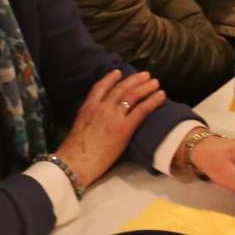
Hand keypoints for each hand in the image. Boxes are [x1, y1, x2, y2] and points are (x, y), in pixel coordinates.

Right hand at [54, 71, 165, 188]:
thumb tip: (94, 120)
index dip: (110, 78)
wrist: (76, 162)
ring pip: (133, 95)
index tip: (118, 72)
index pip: (100, 87)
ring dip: (146, 87)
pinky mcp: (124, 128)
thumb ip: (88, 118)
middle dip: (134, 80)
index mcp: (88, 107)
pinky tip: (161, 95)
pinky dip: (153, 101)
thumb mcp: (77, 127)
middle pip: (120, 88)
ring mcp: (113, 116)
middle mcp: (102, 107)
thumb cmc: (74, 152)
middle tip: (145, 75)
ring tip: (155, 82)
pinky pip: (142, 110)